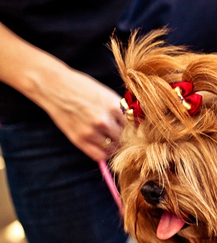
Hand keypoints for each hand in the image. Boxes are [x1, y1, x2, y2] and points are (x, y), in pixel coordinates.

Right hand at [0, 22, 122, 160]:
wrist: (54, 86)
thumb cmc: (82, 87)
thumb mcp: (106, 94)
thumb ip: (121, 108)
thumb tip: (136, 123)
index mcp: (114, 106)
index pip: (135, 126)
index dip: (135, 129)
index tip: (135, 131)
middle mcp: (104, 121)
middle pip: (126, 138)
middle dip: (126, 138)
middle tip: (124, 137)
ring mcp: (91, 131)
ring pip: (114, 148)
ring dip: (115, 146)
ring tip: (112, 140)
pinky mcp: (79, 139)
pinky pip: (99, 156)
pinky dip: (105, 154)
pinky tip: (105, 148)